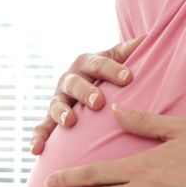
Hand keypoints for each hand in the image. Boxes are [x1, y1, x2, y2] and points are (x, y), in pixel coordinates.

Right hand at [31, 35, 144, 155]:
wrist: (91, 84)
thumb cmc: (111, 72)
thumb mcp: (119, 57)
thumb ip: (132, 49)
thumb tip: (149, 37)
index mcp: (86, 63)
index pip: (98, 64)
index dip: (112, 70)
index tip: (128, 78)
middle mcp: (69, 79)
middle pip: (75, 83)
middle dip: (86, 92)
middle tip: (99, 102)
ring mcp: (59, 99)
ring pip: (56, 105)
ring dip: (62, 113)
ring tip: (71, 122)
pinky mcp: (51, 118)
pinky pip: (43, 127)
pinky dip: (38, 137)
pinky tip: (36, 149)